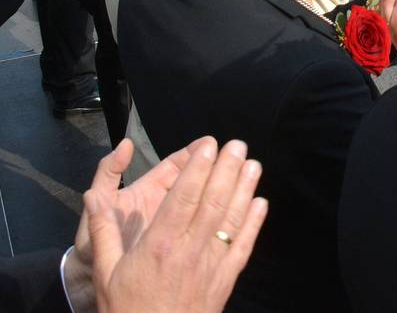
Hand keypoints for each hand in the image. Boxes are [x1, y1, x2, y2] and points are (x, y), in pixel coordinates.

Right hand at [84, 137, 266, 312]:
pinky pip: (242, 247)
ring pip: (231, 219)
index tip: (208, 146)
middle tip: (237, 144)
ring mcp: (210, 265)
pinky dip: (254, 223)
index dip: (198, 169)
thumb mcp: (105, 273)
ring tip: (253, 164)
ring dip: (245, 189)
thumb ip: (102, 231)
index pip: (183, 198)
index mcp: (159, 245)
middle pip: (213, 202)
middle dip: (227, 170)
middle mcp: (188, 250)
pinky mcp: (225, 281)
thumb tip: (92, 196)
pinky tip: (261, 202)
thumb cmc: (125, 311)